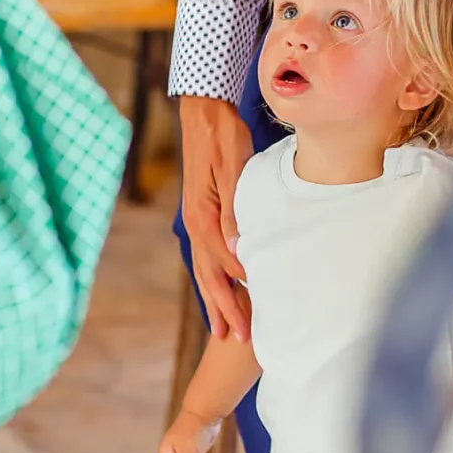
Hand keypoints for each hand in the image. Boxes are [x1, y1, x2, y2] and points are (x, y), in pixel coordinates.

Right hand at [179, 96, 254, 340]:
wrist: (204, 113)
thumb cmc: (224, 136)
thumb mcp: (233, 168)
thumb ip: (235, 210)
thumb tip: (238, 248)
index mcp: (204, 218)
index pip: (226, 265)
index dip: (241, 294)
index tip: (257, 318)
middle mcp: (196, 225)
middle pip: (211, 277)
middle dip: (226, 310)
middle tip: (241, 340)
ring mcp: (195, 221)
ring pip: (205, 270)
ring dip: (216, 301)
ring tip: (225, 329)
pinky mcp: (200, 215)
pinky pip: (205, 256)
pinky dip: (213, 279)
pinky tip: (221, 289)